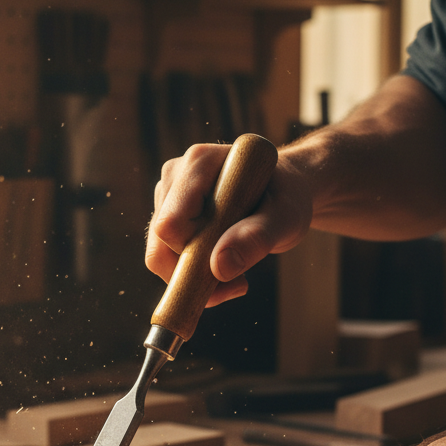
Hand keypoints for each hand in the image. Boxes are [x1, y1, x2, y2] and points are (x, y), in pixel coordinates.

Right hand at [147, 143, 312, 306]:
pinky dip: (191, 274)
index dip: (194, 255)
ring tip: (236, 272)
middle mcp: (175, 176)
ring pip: (159, 254)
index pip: (170, 225)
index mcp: (199, 164)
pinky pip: (164, 257)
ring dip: (194, 276)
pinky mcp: (165, 215)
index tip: (232, 270)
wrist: (282, 194)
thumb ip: (257, 237)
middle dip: (194, 273)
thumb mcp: (286, 218)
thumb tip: (219, 267)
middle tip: (238, 282)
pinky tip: (222, 267)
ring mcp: (166, 196)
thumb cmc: (285, 199)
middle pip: (159, 244)